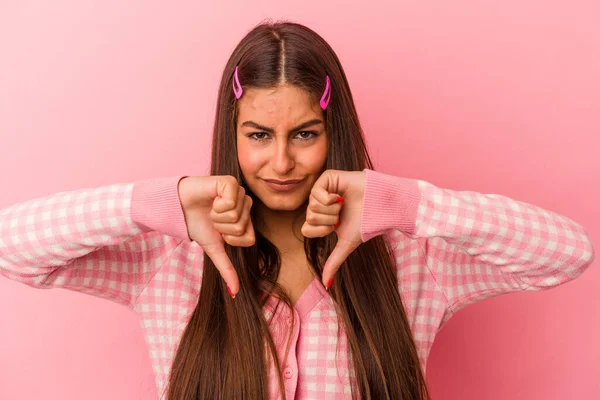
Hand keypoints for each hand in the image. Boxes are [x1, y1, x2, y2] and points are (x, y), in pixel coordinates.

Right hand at [178, 175, 254, 297]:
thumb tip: (235, 293)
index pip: (250, 239)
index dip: (231, 239)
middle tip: (212, 218)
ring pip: (236, 216)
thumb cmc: (197, 224)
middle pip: (243, 228)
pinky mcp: (230, 183)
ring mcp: (239, 193)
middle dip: (222, 228)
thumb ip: (227, 269)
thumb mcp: (214, 248)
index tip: (219, 232)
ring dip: (217, 216)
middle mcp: (245, 205)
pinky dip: (217, 205)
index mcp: (245, 219)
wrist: (178, 208)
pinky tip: (211, 199)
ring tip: (210, 209)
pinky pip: (231, 202)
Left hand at [301, 169, 365, 288]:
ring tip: (344, 204)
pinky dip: (330, 198)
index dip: (322, 230)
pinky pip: (316, 192)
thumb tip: (326, 284)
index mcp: (321, 218)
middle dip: (329, 219)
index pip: (306, 229)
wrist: (380, 205)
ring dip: (331, 209)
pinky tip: (341, 196)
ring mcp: (322, 190)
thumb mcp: (346, 244)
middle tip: (342, 213)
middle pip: (309, 217)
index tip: (336, 226)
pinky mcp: (327, 178)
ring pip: (311, 206)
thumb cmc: (365, 223)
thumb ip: (334, 262)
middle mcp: (319, 204)